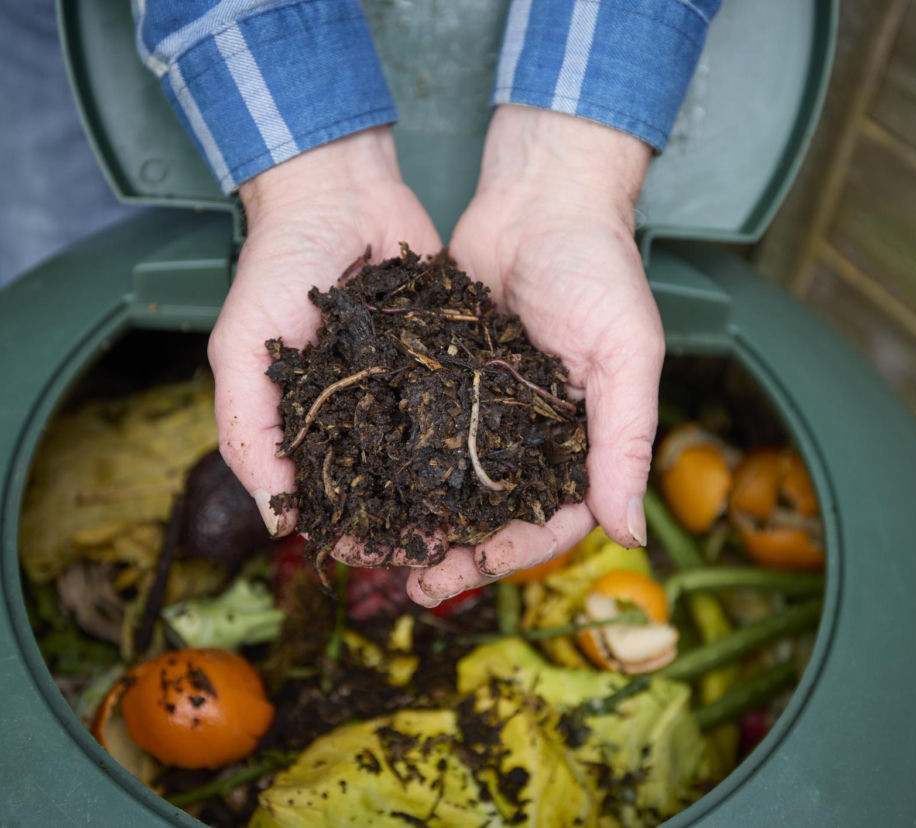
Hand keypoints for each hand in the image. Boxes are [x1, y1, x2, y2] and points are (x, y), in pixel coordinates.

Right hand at [210, 128, 441, 540]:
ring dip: (453, 492)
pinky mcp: (448, 359)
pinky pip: (466, 405)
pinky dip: (482, 433)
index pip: (331, 497)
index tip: (377, 555)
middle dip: (411, 522)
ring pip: (434, 457)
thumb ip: (246, 428)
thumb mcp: (241, 348)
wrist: (339, 193)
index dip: (350, 531)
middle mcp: (363, 414)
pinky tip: (505, 462)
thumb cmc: (278, 266)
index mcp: (312, 425)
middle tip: (443, 549)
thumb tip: (277, 517)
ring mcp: (409, 388)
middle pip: (390, 487)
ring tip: (480, 523)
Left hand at [408, 106, 663, 605]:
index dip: (505, 556)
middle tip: (403, 578)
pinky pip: (419, 430)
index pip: (548, 521)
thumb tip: (629, 536)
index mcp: (581, 442)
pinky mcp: (447, 378)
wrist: (543, 198)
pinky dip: (393, 459)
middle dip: (450, 551)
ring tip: (367, 543)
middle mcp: (532, 436)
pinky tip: (358, 479)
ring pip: (449, 481)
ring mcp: (486, 409)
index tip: (455, 578)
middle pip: (490, 513)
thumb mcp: (627, 353)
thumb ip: (626, 441)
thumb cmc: (600, 267)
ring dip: (413, 515)